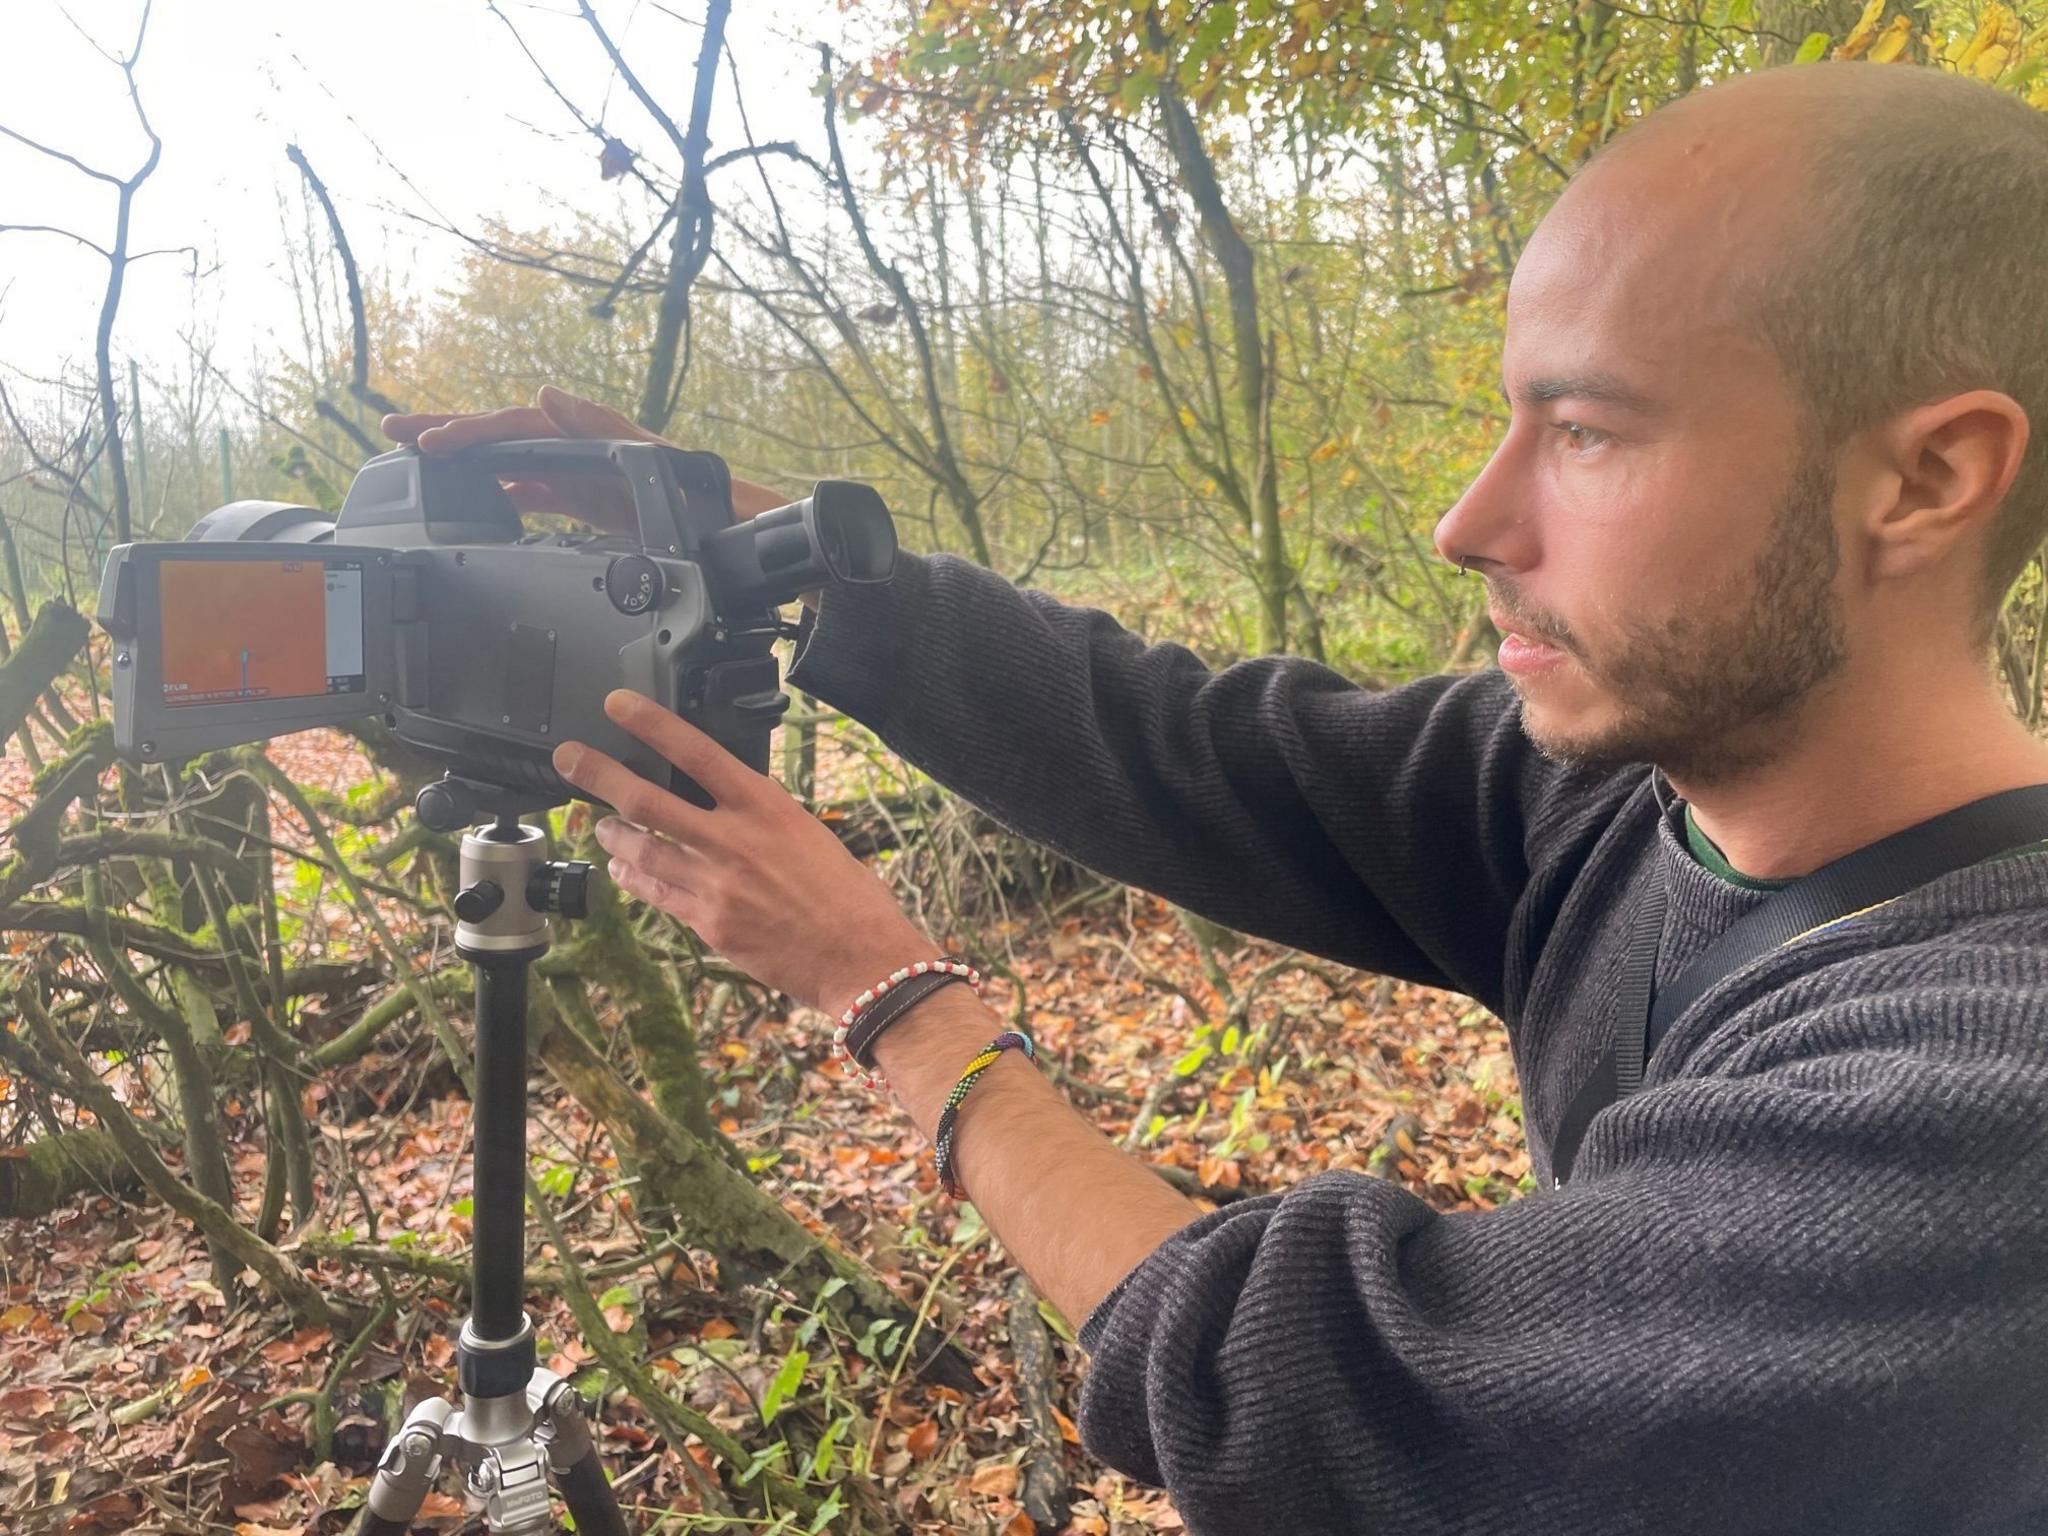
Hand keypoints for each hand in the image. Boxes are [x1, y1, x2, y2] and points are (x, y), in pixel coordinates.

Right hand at [382, 385, 792, 533]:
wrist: (721, 521)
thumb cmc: (690, 484)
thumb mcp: (644, 456)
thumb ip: (596, 424)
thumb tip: (546, 393)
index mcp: (577, 434)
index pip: (509, 428)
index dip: (467, 433)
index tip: (429, 442)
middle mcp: (568, 448)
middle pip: (496, 438)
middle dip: (445, 434)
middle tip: (392, 432)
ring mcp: (570, 473)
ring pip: (503, 464)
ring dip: (461, 463)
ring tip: (413, 461)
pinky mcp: (580, 499)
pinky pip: (528, 492)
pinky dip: (497, 494)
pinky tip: (472, 502)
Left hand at [552, 689, 932, 1015]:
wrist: (860, 958)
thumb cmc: (846, 896)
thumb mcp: (807, 833)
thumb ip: (758, 817)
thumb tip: (721, 804)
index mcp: (767, 807)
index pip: (697, 752)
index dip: (651, 724)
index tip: (618, 704)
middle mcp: (735, 839)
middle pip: (649, 799)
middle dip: (599, 775)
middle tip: (568, 758)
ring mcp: (716, 883)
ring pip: (642, 848)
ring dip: (612, 833)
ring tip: (600, 825)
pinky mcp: (709, 923)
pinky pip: (656, 892)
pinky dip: (633, 877)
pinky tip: (623, 870)